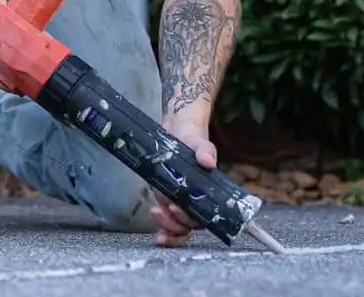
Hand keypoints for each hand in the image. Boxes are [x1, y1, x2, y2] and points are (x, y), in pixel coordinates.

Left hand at [150, 113, 217, 246]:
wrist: (177, 131)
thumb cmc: (192, 139)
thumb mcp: (200, 142)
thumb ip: (205, 150)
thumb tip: (207, 160)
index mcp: (206, 192)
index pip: (203, 216)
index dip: (190, 219)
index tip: (176, 209)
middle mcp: (195, 201)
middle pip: (189, 225)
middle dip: (176, 224)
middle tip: (165, 209)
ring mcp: (180, 202)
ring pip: (179, 228)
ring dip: (168, 228)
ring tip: (156, 213)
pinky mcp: (167, 199)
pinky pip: (168, 221)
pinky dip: (163, 228)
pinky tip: (157, 233)